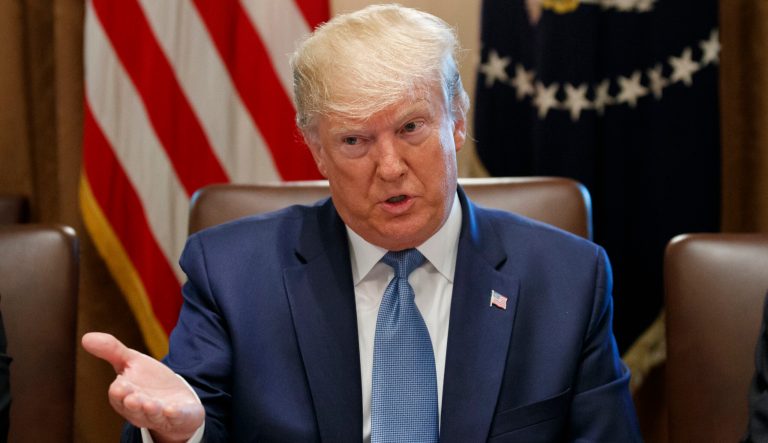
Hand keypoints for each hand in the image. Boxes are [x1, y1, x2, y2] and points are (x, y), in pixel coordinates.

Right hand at [82, 332, 204, 442]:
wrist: (176, 399)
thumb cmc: (148, 381)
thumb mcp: (131, 362)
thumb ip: (111, 351)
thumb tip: (85, 337)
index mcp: (125, 396)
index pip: (119, 395)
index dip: (119, 391)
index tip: (119, 385)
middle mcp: (140, 409)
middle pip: (133, 407)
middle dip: (132, 403)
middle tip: (131, 398)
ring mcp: (160, 414)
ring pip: (153, 415)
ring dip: (151, 410)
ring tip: (150, 405)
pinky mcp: (179, 416)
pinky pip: (176, 418)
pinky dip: (174, 415)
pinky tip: (172, 410)